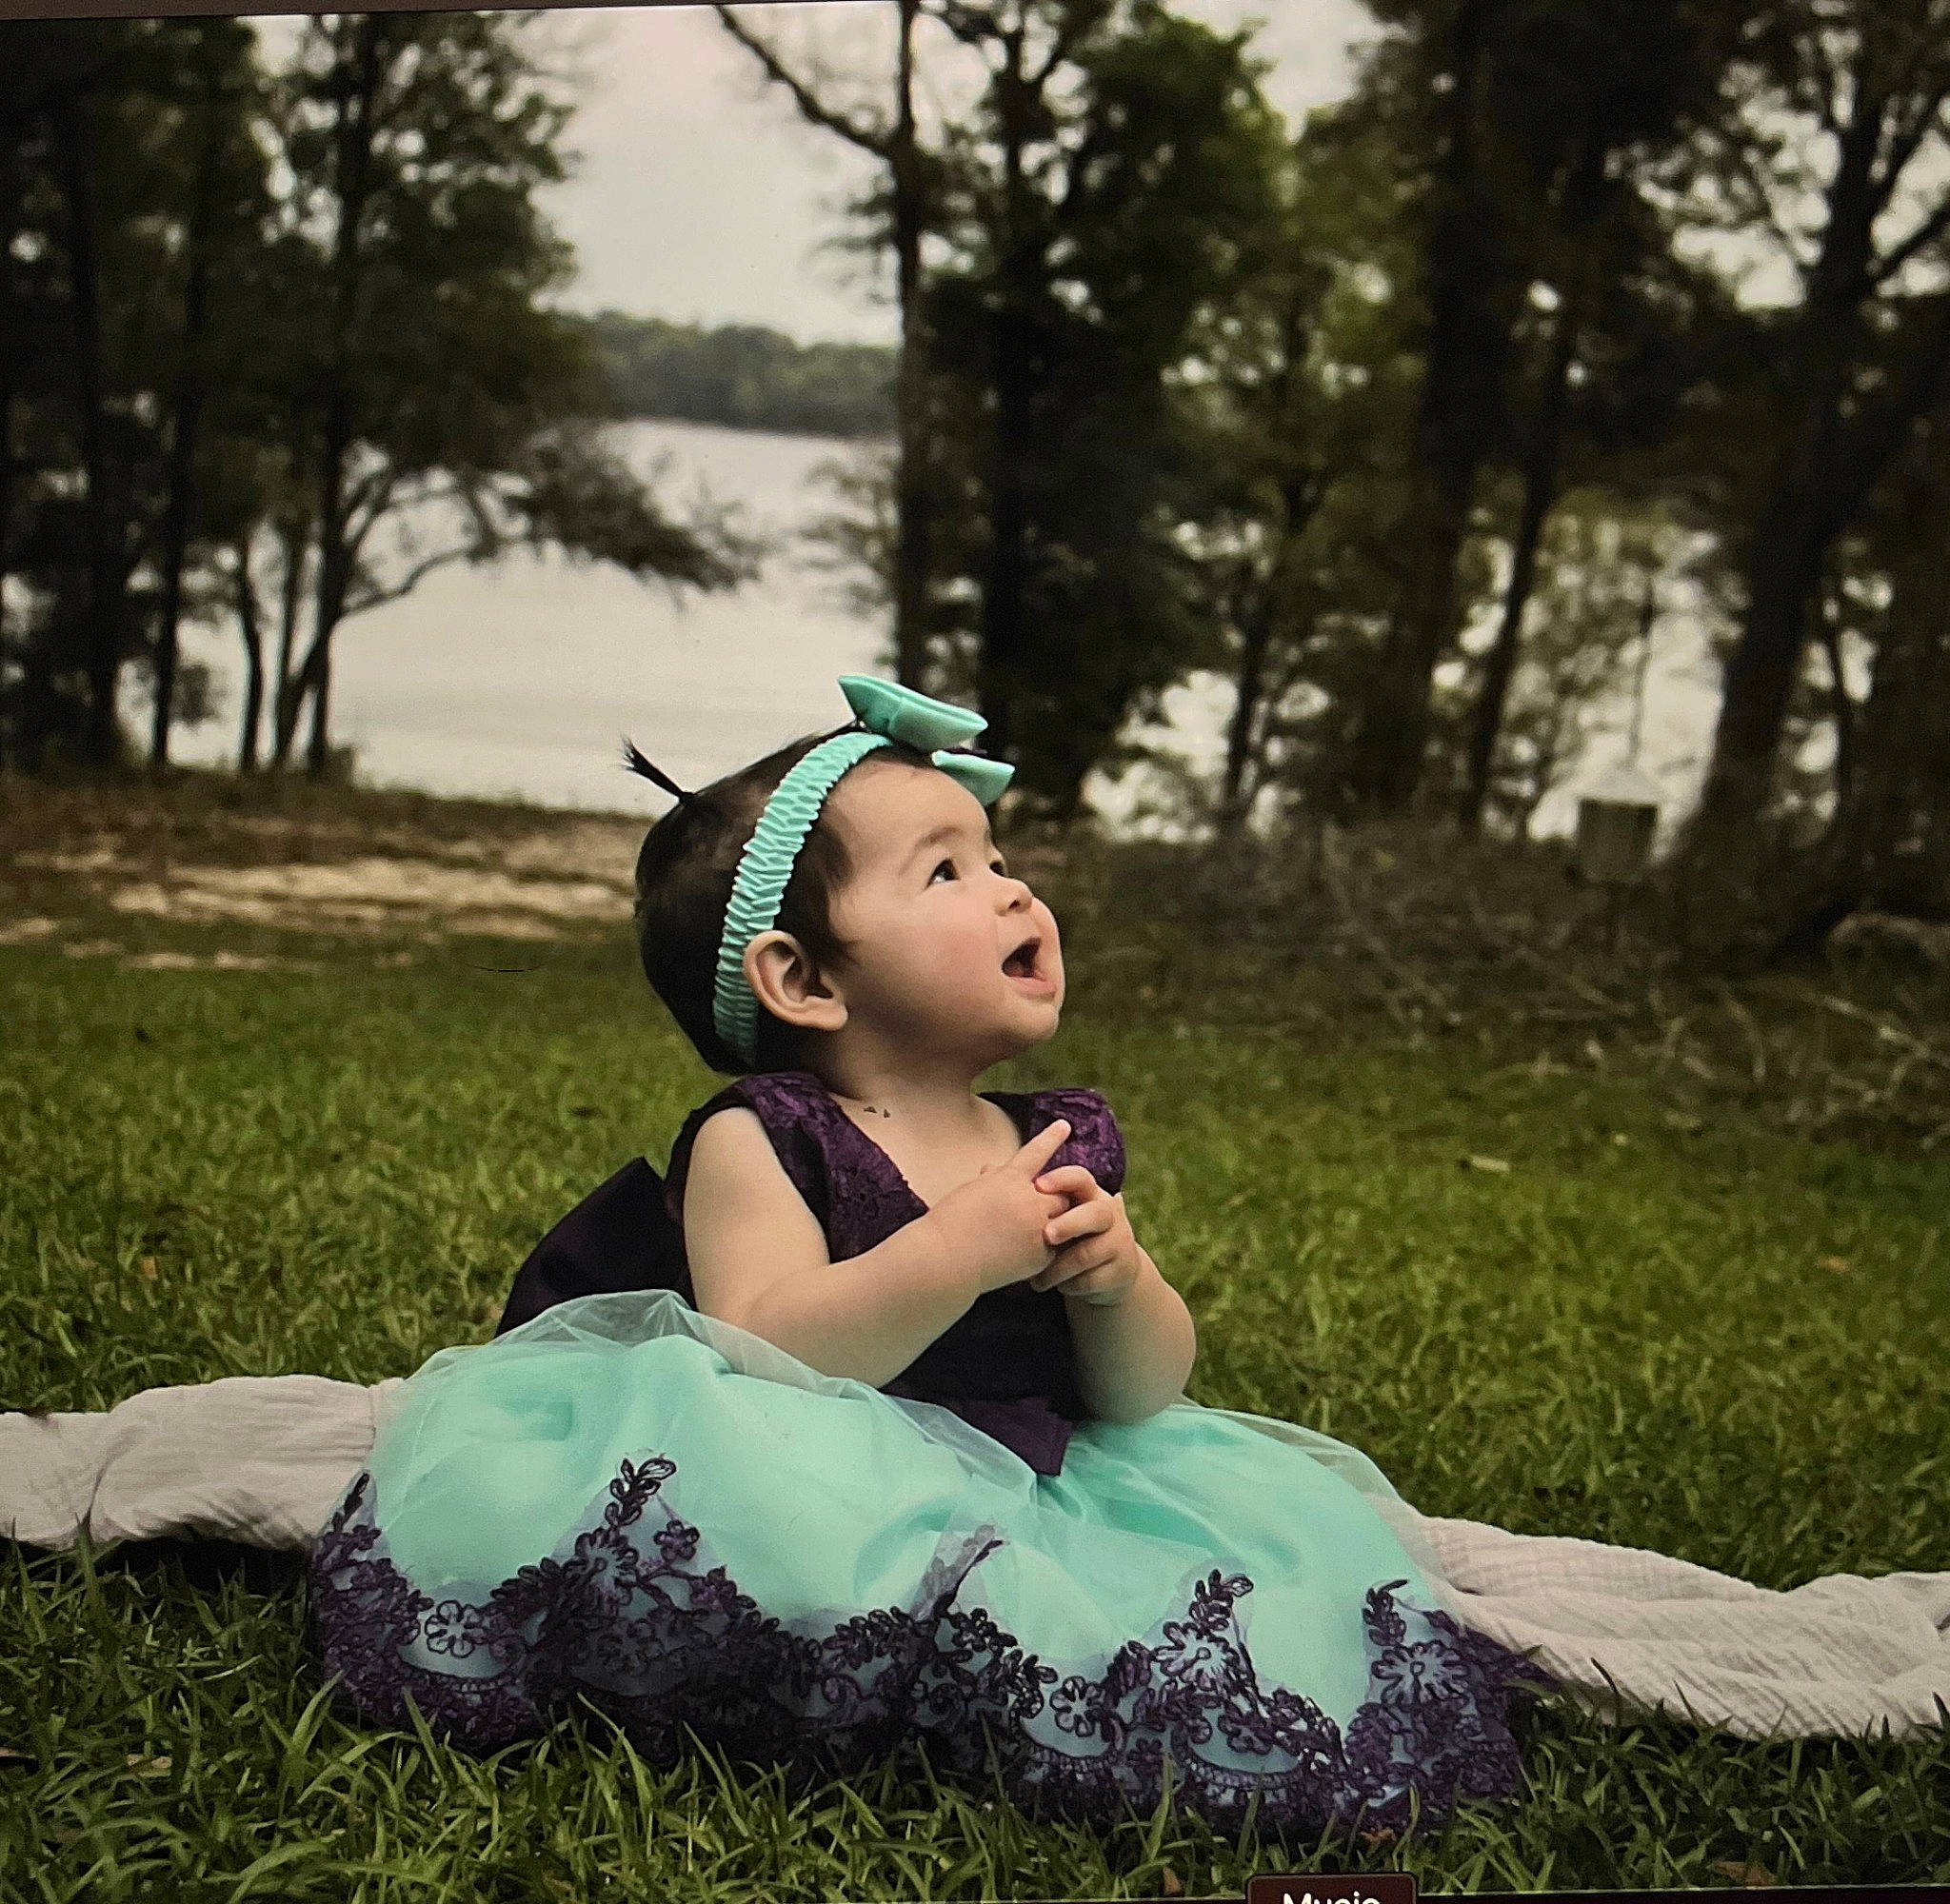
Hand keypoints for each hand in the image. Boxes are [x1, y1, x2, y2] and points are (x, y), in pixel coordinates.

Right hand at [923, 1118, 1073, 1294]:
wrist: (945, 1260)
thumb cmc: (949, 1225)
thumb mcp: (969, 1191)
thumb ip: (990, 1180)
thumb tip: (993, 1168)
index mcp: (1008, 1180)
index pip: (1037, 1152)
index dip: (1051, 1138)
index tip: (1064, 1125)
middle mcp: (1029, 1201)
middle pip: (1060, 1193)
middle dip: (1050, 1200)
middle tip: (1030, 1213)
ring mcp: (1037, 1229)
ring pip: (1063, 1220)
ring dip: (1051, 1223)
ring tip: (1025, 1234)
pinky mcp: (1040, 1255)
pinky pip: (1054, 1248)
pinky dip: (1042, 1249)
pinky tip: (1018, 1255)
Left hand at [1026, 1168, 1141, 1305]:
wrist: (1106, 1275)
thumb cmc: (1070, 1236)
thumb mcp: (1056, 1215)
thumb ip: (1030, 1196)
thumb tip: (986, 1168)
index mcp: (1090, 1195)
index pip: (1081, 1178)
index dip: (1062, 1180)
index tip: (1038, 1186)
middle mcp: (1109, 1216)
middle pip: (1096, 1213)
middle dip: (1070, 1224)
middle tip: (1046, 1235)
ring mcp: (1118, 1244)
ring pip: (1089, 1253)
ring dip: (1058, 1267)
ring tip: (1035, 1279)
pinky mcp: (1120, 1272)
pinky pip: (1091, 1280)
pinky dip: (1068, 1285)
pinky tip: (1053, 1286)